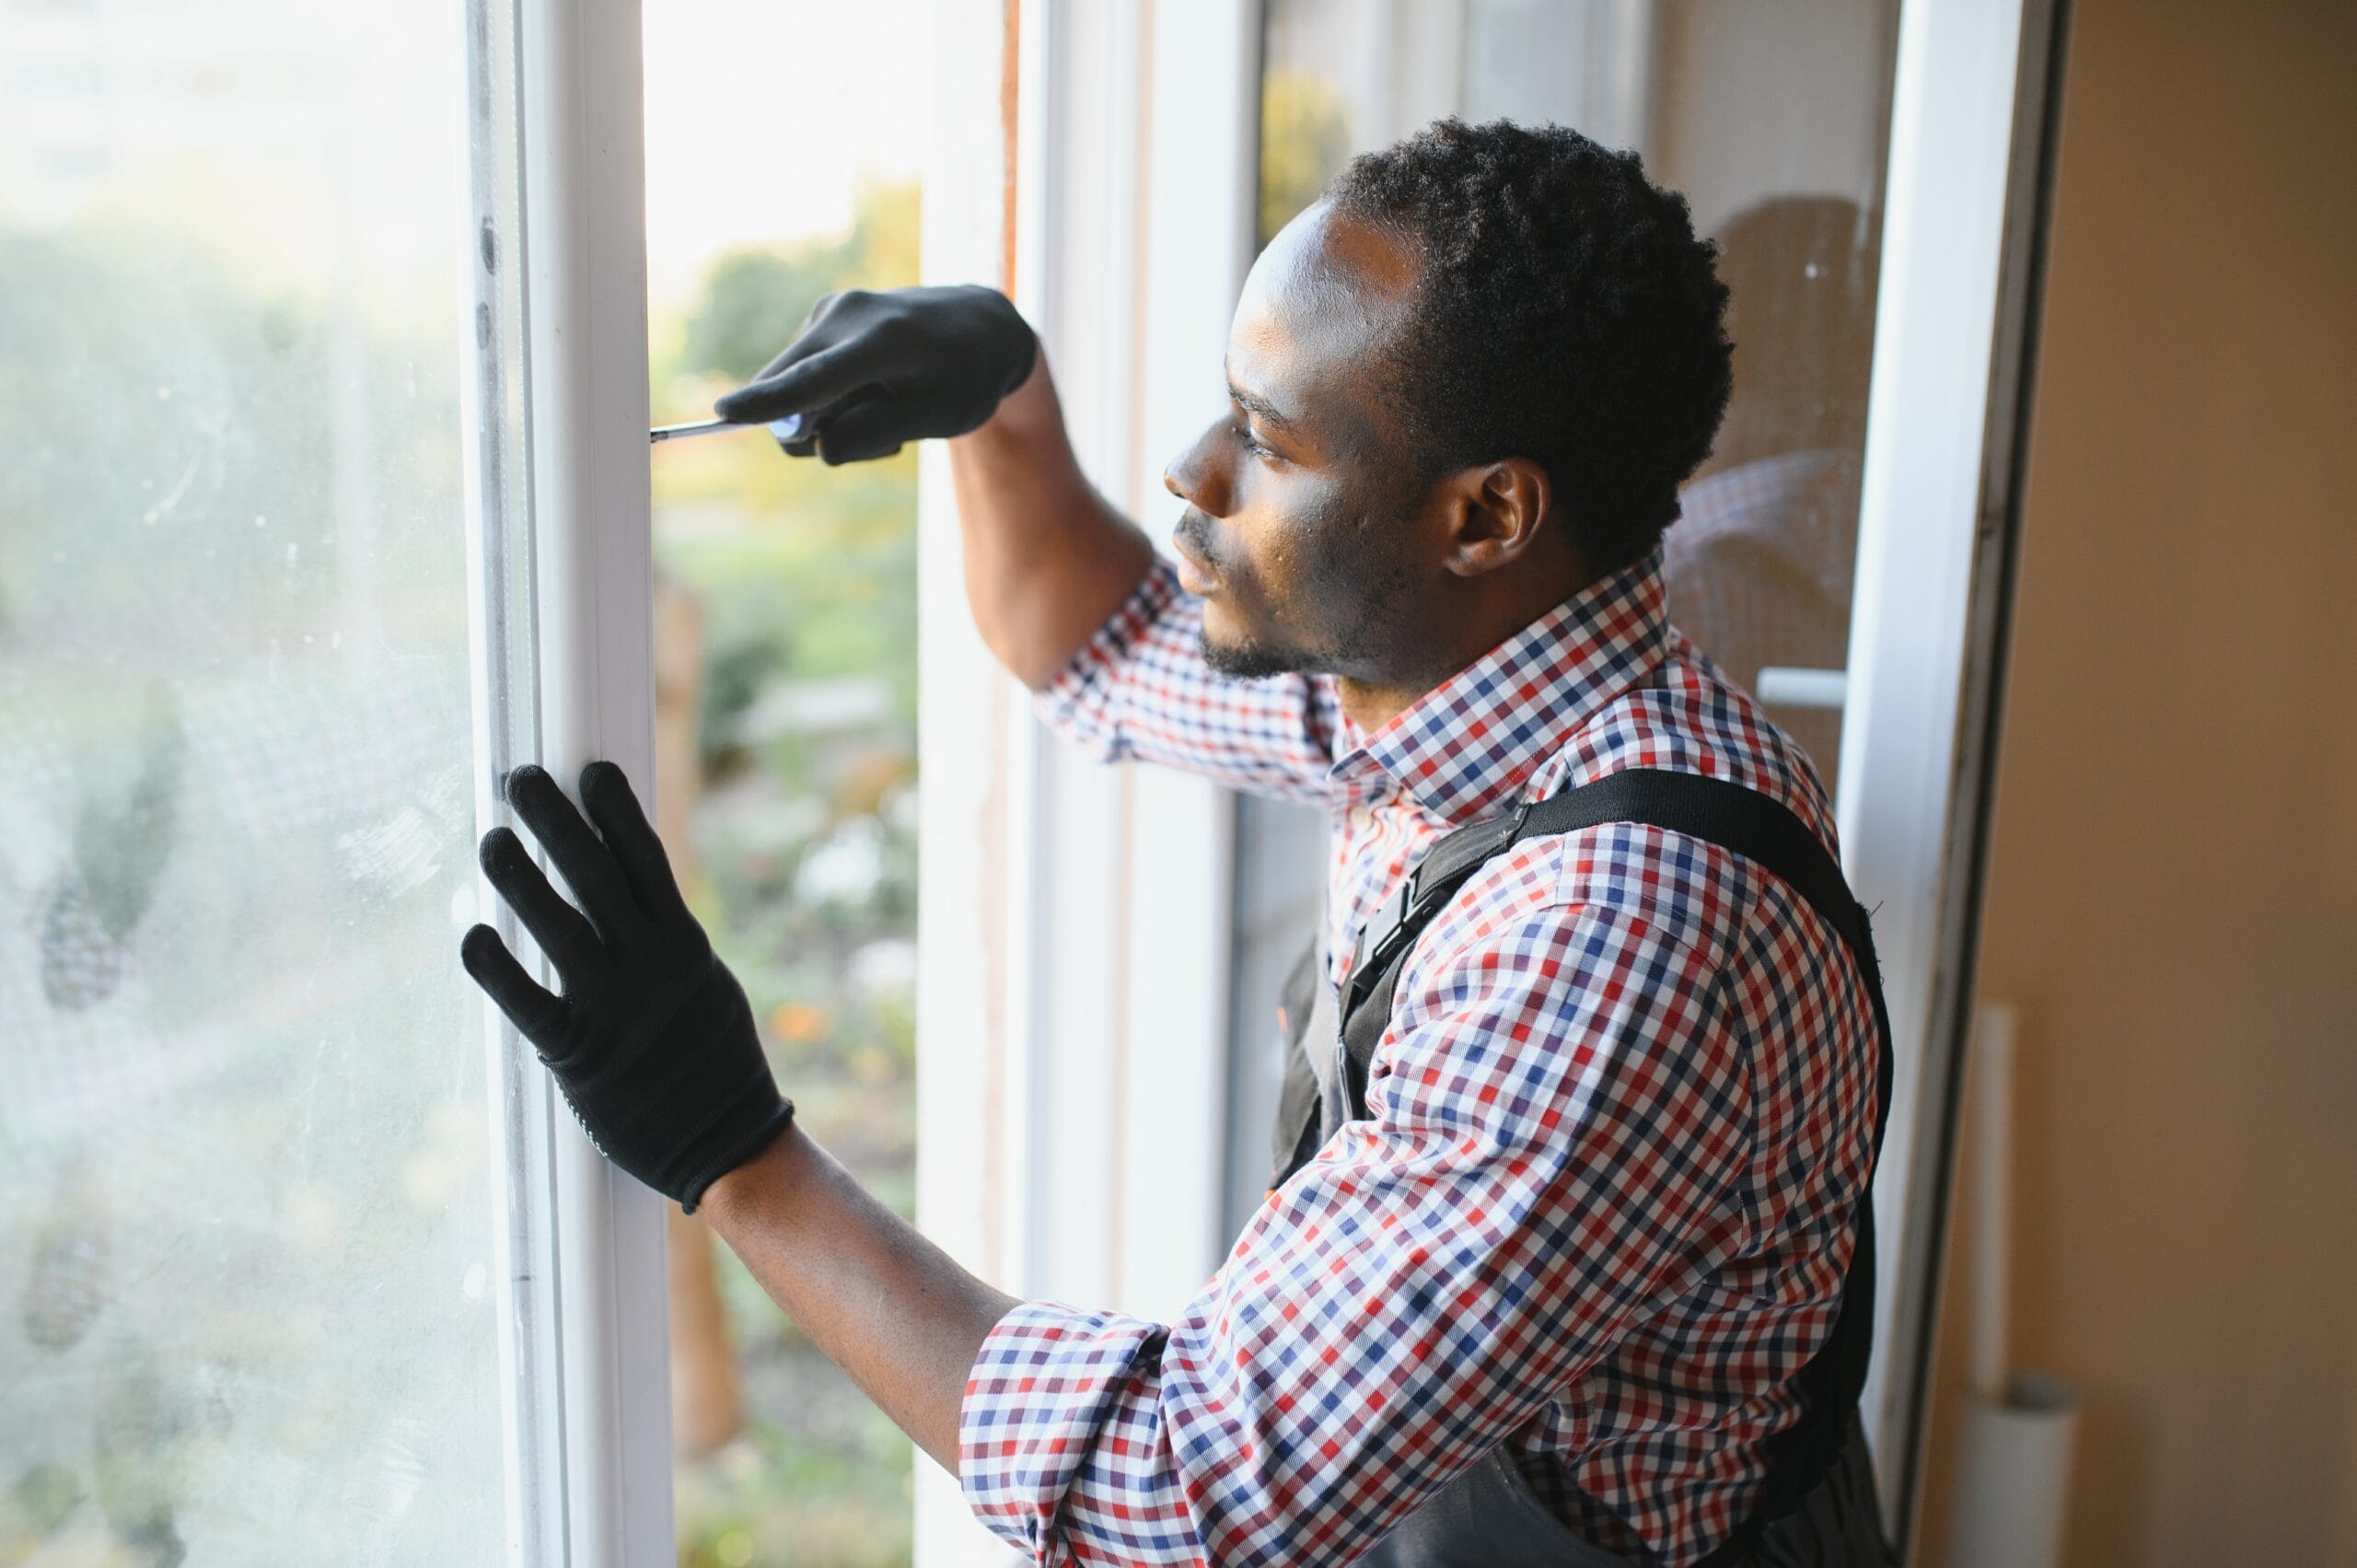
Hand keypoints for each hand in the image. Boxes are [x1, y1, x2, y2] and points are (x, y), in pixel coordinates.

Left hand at [460, 762, 791, 1210]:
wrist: (728, 1143)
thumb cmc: (713, 1065)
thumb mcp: (706, 988)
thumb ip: (668, 944)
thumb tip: (636, 900)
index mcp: (684, 946)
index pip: (645, 860)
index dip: (615, 810)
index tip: (590, 770)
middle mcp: (650, 967)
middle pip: (594, 875)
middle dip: (555, 820)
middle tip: (521, 780)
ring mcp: (614, 1008)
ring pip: (556, 925)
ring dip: (518, 876)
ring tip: (491, 839)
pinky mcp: (579, 1055)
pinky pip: (529, 1003)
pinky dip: (497, 967)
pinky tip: (472, 934)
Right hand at [712, 284, 1036, 464]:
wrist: (981, 323)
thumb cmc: (968, 378)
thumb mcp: (942, 418)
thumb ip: (878, 433)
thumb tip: (816, 445)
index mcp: (884, 341)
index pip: (816, 378)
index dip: (770, 401)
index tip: (724, 413)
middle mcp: (847, 315)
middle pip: (789, 392)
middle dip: (817, 432)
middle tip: (887, 440)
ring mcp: (829, 311)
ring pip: (793, 392)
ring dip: (830, 417)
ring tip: (888, 407)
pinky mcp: (821, 317)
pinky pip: (802, 378)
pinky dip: (830, 397)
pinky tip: (874, 387)